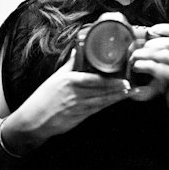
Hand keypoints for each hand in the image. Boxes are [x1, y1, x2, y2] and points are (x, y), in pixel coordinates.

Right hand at [11, 49, 130, 142]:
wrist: (34, 120)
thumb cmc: (43, 97)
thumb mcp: (55, 77)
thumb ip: (69, 64)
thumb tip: (76, 49)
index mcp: (70, 81)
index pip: (94, 79)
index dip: (110, 79)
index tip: (123, 75)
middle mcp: (75, 94)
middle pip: (102, 90)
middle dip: (119, 87)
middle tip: (134, 83)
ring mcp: (78, 107)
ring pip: (102, 100)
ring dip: (118, 97)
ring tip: (131, 92)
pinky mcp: (79, 117)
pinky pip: (97, 109)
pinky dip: (108, 104)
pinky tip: (117, 101)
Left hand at [129, 23, 168, 117]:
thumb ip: (163, 56)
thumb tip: (143, 44)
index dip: (167, 28)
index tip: (152, 30)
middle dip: (150, 44)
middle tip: (138, 50)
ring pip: (165, 54)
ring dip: (146, 54)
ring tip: (134, 58)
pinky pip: (162, 69)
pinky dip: (147, 66)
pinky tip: (138, 67)